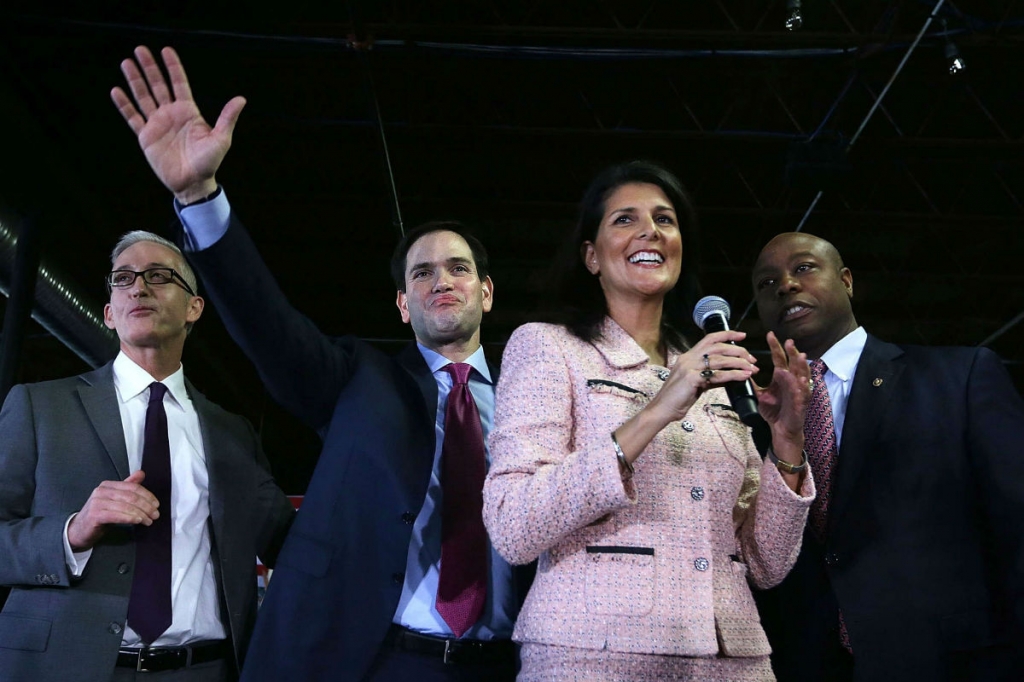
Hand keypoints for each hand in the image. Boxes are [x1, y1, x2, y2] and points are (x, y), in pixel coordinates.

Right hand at [67, 470, 160, 551]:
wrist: (79, 530)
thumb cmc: (99, 515)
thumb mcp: (115, 499)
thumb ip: (128, 487)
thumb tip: (141, 473)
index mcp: (108, 485)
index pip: (133, 487)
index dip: (148, 496)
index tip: (156, 505)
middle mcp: (102, 491)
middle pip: (131, 496)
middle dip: (147, 506)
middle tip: (155, 515)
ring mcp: (97, 502)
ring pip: (125, 506)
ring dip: (141, 514)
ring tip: (148, 521)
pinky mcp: (94, 515)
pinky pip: (116, 515)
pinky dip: (129, 518)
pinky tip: (138, 521)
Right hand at [111, 46, 244, 203]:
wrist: (193, 183)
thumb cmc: (209, 162)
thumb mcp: (221, 139)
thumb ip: (227, 118)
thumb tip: (241, 99)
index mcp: (188, 112)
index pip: (179, 83)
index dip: (173, 67)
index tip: (166, 50)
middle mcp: (171, 114)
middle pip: (158, 85)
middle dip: (149, 68)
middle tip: (140, 49)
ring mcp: (157, 124)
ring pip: (143, 97)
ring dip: (135, 80)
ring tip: (126, 62)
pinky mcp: (146, 137)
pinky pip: (133, 118)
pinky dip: (124, 105)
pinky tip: (116, 91)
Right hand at [646, 330, 758, 425]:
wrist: (662, 410)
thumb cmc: (677, 399)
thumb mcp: (696, 384)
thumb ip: (711, 377)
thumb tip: (730, 375)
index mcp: (688, 357)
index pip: (709, 339)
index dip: (727, 334)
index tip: (742, 336)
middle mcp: (688, 358)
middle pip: (718, 347)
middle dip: (738, 350)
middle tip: (752, 359)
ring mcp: (689, 367)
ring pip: (720, 359)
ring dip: (739, 363)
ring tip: (752, 368)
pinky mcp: (691, 378)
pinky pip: (717, 375)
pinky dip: (733, 375)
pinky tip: (744, 377)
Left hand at [754, 331, 809, 448]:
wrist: (780, 429)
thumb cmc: (773, 411)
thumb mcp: (760, 394)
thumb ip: (752, 382)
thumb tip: (739, 371)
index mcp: (782, 377)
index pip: (779, 358)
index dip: (775, 346)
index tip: (770, 334)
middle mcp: (792, 381)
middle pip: (793, 363)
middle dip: (792, 352)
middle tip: (788, 341)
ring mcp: (799, 392)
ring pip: (802, 375)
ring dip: (800, 365)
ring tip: (798, 355)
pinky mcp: (801, 403)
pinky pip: (802, 393)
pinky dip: (800, 386)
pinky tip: (799, 379)